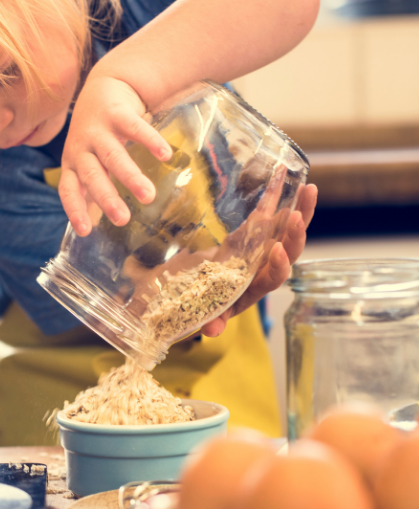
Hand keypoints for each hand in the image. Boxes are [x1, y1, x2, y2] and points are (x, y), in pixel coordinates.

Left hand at [58, 73, 172, 236]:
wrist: (103, 86)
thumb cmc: (97, 134)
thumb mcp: (89, 159)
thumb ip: (96, 184)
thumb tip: (103, 221)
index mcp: (72, 163)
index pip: (68, 190)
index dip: (75, 209)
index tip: (85, 231)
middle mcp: (81, 147)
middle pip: (92, 175)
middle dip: (107, 198)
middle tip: (122, 219)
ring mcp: (98, 130)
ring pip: (113, 156)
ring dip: (130, 176)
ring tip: (148, 196)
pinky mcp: (116, 113)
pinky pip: (134, 128)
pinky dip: (150, 141)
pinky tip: (165, 155)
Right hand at [200, 183, 317, 336]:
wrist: (199, 285)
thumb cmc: (202, 299)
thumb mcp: (204, 309)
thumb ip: (211, 319)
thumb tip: (210, 332)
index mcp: (255, 286)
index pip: (274, 278)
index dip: (278, 266)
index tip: (276, 250)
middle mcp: (265, 267)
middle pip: (289, 252)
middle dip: (295, 235)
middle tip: (297, 216)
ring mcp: (264, 247)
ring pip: (288, 231)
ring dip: (301, 211)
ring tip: (310, 190)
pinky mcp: (257, 233)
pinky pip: (273, 214)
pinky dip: (281, 197)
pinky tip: (289, 176)